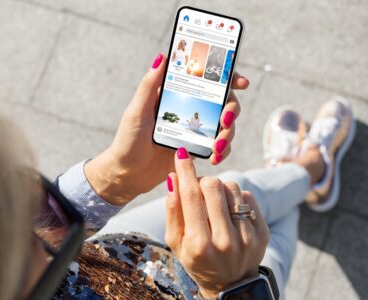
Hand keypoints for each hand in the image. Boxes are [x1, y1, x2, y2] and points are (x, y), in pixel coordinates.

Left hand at [85, 53, 249, 204]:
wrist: (127, 174)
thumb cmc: (128, 140)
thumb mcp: (136, 111)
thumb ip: (149, 85)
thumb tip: (163, 56)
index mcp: (178, 96)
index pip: (208, 81)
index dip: (228, 78)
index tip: (240, 82)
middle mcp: (191, 110)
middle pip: (225, 103)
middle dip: (232, 110)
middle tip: (226, 120)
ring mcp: (196, 131)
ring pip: (226, 127)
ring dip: (228, 135)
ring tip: (216, 148)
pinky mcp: (198, 150)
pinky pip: (220, 148)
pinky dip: (222, 152)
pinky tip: (213, 158)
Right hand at [165, 148, 269, 299]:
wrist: (230, 284)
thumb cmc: (197, 260)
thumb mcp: (176, 242)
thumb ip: (173, 211)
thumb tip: (173, 178)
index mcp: (200, 244)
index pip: (191, 196)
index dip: (185, 171)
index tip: (181, 153)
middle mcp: (226, 241)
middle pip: (214, 187)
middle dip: (203, 181)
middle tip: (199, 189)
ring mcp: (247, 237)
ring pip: (233, 187)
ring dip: (220, 187)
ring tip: (215, 202)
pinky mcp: (262, 232)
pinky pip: (248, 197)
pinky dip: (236, 197)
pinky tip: (230, 210)